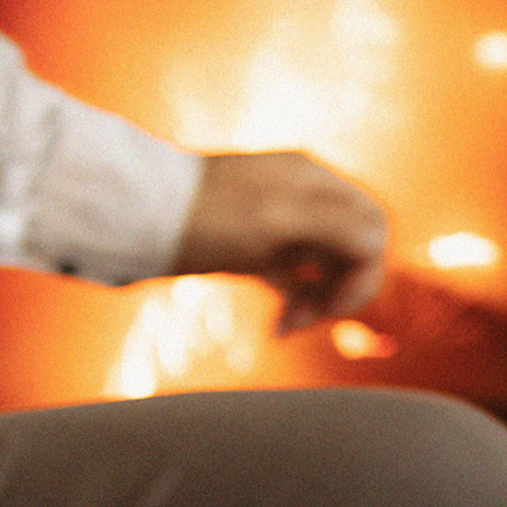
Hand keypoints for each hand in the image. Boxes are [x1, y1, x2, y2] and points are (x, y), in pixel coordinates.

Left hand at [172, 151, 387, 332]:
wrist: (129, 215)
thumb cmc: (204, 217)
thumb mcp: (281, 218)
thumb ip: (341, 226)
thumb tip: (377, 246)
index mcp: (318, 181)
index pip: (373, 228)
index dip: (365, 272)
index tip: (332, 308)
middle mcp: (306, 196)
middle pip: (354, 247)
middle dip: (342, 289)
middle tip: (306, 321)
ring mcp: (279, 219)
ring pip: (325, 263)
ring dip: (318, 298)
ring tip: (286, 325)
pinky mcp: (253, 243)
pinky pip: (295, 272)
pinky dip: (295, 297)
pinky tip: (275, 323)